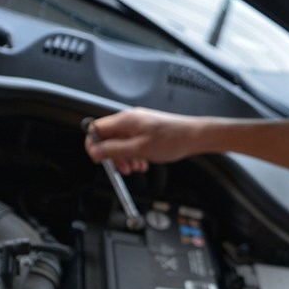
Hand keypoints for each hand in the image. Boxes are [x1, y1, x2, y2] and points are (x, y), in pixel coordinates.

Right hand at [83, 107, 205, 174]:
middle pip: (108, 138)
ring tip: (136, 168)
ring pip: (121, 143)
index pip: (96, 129)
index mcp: (125, 120)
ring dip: (125, 158)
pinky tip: (143, 163)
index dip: (94, 145)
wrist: (194, 136)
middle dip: (113, 156)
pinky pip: (132, 143)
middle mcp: (130, 120)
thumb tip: (95, 151)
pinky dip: (135, 155)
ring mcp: (138, 125)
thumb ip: (114, 150)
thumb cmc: (172, 140)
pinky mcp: (146, 131)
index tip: (99, 160)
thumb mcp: (139, 149)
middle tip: (123, 169)